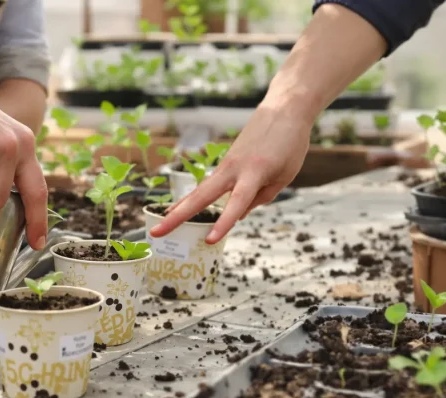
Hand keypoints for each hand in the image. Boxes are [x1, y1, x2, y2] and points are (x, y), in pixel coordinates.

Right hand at [149, 104, 310, 243]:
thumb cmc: (290, 143)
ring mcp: (226, 164)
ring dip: (179, 209)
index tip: (208, 241)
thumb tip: (239, 214)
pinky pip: (207, 185)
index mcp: (254, 172)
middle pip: (201, 196)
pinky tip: (179, 210)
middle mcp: (234, 168)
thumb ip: (262, 196)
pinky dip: (193, 199)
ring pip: (198, 191)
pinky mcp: (225, 163)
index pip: (236, 203)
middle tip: (155, 233)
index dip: (223, 223)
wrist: (283, 109)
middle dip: (178, 216)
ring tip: (159, 227)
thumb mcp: (285, 175)